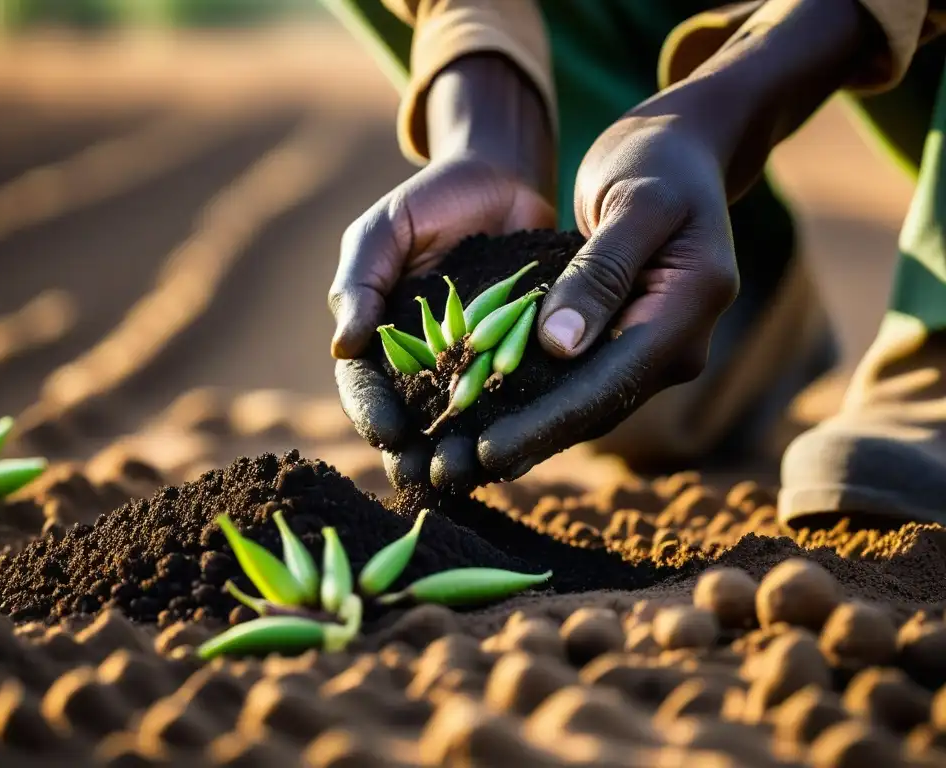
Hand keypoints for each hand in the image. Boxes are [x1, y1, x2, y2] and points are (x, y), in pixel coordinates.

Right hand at [330, 54, 554, 489]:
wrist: (503, 174)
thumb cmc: (432, 199)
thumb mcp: (384, 230)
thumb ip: (361, 282)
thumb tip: (342, 345)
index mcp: (382, 334)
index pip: (365, 385)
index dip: (372, 412)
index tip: (388, 434)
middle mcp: (425, 357)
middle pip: (413, 416)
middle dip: (417, 450)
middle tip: (427, 475)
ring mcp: (473, 360)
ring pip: (462, 417)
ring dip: (463, 450)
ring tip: (470, 473)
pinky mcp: (517, 354)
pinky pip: (512, 394)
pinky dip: (512, 422)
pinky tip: (519, 444)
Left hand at [468, 0, 871, 482]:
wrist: (685, 152)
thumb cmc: (658, 162)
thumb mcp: (631, 202)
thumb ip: (601, 273)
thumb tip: (561, 347)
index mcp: (688, 307)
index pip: (609, 382)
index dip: (546, 422)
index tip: (486, 450)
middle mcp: (678, 344)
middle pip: (595, 407)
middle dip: (525, 441)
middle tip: (454, 472)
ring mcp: (656, 349)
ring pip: (584, 404)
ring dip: (523, 431)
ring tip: (457, 459)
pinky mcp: (628, 342)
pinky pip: (579, 382)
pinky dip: (532, 400)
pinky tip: (482, 417)